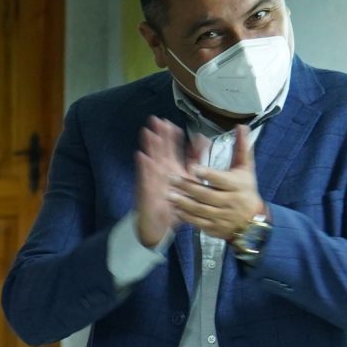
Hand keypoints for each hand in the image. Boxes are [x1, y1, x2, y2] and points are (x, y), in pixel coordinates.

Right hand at [132, 117, 201, 249]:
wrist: (160, 226)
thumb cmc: (174, 205)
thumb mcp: (190, 183)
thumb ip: (196, 163)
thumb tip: (204, 145)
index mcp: (174, 170)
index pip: (173, 150)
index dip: (172, 137)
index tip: (171, 124)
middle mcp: (163, 173)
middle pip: (161, 151)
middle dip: (159, 136)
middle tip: (157, 120)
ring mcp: (154, 181)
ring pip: (152, 160)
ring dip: (149, 147)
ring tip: (148, 132)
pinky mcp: (148, 191)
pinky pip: (145, 178)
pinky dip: (144, 167)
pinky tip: (141, 156)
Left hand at [171, 122, 266, 242]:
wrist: (252, 222)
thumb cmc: (246, 190)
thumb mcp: (245, 169)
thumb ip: (241, 149)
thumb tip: (241, 127)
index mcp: (237, 186)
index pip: (221, 180)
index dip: (207, 174)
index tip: (193, 167)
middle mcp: (230, 202)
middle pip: (207, 194)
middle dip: (188, 187)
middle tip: (171, 178)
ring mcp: (221, 217)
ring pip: (200, 210)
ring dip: (183, 202)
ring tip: (169, 194)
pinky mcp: (214, 228)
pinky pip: (198, 223)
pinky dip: (186, 216)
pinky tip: (175, 209)